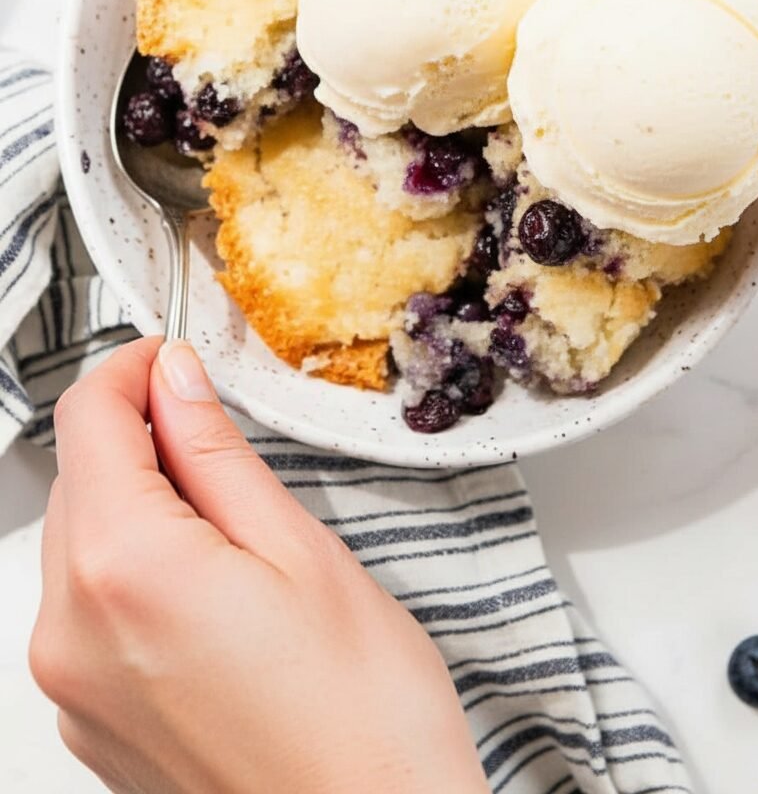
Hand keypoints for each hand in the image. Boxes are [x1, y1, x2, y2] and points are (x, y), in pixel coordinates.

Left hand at [30, 338, 488, 793]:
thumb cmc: (360, 719)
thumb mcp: (301, 549)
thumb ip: (216, 453)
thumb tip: (175, 381)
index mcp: (125, 568)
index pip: (89, 418)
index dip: (133, 369)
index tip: (174, 359)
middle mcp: (71, 632)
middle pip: (80, 479)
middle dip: (140, 440)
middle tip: (222, 442)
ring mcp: (72, 688)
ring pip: (81, 544)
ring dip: (139, 508)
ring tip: (234, 535)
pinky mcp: (90, 724)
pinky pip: (88, 612)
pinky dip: (134, 576)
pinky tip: (214, 598)